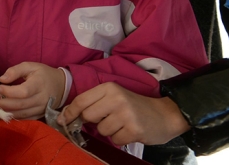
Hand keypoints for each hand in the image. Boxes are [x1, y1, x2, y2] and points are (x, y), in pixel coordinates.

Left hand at [0, 62, 65, 119]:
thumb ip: (15, 70)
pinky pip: (26, 119)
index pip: (24, 91)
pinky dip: (14, 118)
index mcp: (39, 84)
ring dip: (6, 114)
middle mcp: (41, 98)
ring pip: (22, 114)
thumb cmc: (43, 74)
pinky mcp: (40, 115)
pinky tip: (3, 116)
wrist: (61, 85)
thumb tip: (2, 79)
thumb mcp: (30, 66)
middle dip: (3, 105)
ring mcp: (41, 109)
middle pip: (21, 105)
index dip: (10, 91)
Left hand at [58, 82, 188, 146]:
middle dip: (93, 122)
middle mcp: (116, 99)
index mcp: (109, 87)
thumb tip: (67, 116)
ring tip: (122, 124)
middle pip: (88, 116)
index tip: (62, 120)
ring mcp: (125, 114)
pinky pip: (114, 140)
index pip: (81, 100)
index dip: (69, 112)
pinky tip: (129, 131)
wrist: (166, 114)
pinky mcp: (134, 130)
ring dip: (109, 131)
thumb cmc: (135, 106)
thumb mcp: (114, 96)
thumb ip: (94, 102)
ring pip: (101, 130)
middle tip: (107, 119)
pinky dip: (120, 139)